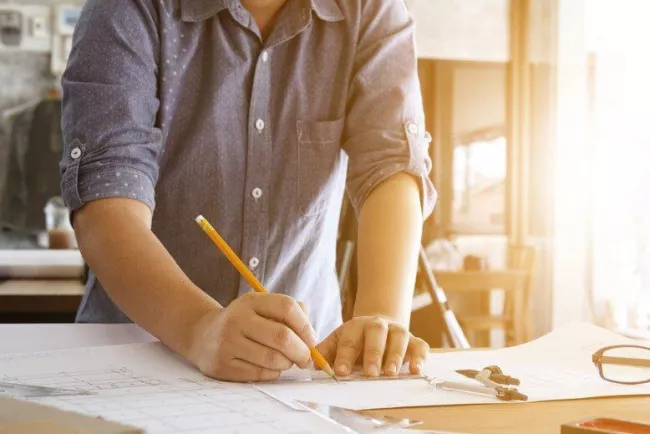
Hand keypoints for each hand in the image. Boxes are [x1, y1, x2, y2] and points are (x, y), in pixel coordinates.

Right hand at [187, 292, 316, 381]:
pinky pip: (259, 374)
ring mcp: (228, 342)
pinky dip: (272, 373)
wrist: (203, 335)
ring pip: (272, 358)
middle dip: (301, 351)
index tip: (312, 340)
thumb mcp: (262, 307)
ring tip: (287, 362)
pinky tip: (271, 368)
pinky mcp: (222, 365)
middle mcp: (237, 319)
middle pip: (282, 337)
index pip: (287, 307)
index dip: (305, 326)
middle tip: (306, 359)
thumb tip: (311, 336)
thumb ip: (290, 312)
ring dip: (287, 364)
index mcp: (251, 301)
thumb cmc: (245, 322)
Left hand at [317, 316, 428, 376]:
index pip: (349, 340)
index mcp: (355, 326)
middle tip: (371, 373)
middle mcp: (378, 326)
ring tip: (391, 373)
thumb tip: (310, 364)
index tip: (340, 372)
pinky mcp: (414, 341)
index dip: (344, 356)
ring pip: (399, 337)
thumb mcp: (337, 343)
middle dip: (373, 353)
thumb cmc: (355, 341)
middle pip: (376, 333)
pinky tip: (415, 370)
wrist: (378, 328)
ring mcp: (398, 331)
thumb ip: (324, 354)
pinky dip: (419, 357)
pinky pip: (420, 346)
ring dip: (396, 355)